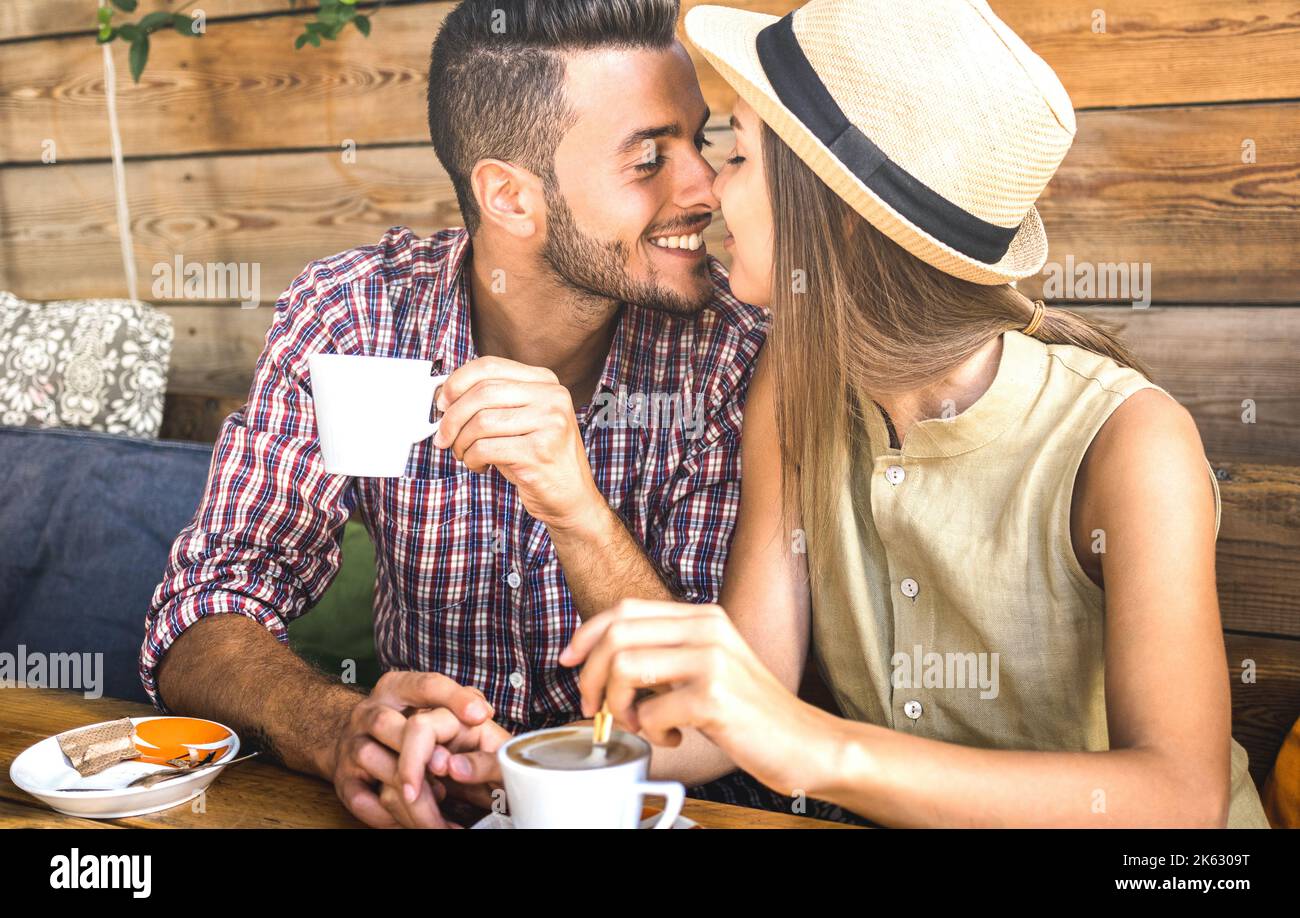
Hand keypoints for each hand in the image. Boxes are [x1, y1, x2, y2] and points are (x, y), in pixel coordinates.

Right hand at [328, 671, 496, 827]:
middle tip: (454, 781)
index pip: (426, 685)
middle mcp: (370, 712)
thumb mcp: (429, 704)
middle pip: (394, 728)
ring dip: (414, 796)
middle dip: (424, 759)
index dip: (454, 699)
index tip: (481, 716)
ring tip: (441, 818)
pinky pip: (363, 801)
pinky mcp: (342, 780)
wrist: (351, 740)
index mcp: (397, 688)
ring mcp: (352, 746)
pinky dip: (390, 816)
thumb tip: (483, 711)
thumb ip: (459, 703)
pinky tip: (413, 824)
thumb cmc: (404, 723)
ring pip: (382, 768)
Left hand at [433, 357, 604, 531]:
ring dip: (461, 442)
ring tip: (464, 454)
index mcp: (545, 381)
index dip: (457, 382)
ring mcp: (549, 423)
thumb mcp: (519, 420)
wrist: (571, 496)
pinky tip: (479, 465)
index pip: (490, 366)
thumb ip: (492, 402)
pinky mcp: (539, 451)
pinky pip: (486, 448)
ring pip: (481, 422)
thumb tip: (445, 396)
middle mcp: (551, 397)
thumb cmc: (538, 458)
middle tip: (443, 436)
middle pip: (482, 393)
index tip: (442, 402)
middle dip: (452, 417)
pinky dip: (472, 459)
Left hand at [558, 600, 835, 796]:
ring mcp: (712, 659)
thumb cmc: (750, 712)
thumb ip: (666, 655)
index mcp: (703, 616)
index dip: (586, 635)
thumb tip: (602, 662)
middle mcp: (707, 628)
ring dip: (618, 704)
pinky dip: (651, 732)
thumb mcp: (707, 667)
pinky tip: (675, 737)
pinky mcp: (714, 696)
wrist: (805, 743)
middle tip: (594, 707)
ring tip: (640, 723)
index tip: (569, 662)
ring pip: (625, 666)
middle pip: (616, 634)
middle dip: (590, 675)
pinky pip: (651, 711)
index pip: (624, 609)